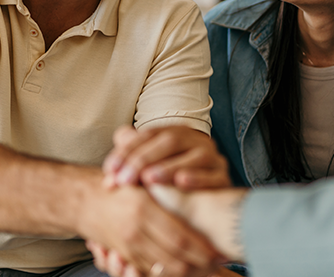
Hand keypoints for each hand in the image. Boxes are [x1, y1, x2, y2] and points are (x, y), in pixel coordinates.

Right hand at [79, 181, 224, 276]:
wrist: (83, 200)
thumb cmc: (119, 185)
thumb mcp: (144, 182)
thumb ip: (168, 194)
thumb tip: (202, 205)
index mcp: (143, 210)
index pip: (181, 238)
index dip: (203, 248)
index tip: (220, 251)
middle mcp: (135, 232)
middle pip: (176, 259)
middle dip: (200, 265)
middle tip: (220, 263)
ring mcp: (128, 247)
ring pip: (165, 269)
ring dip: (188, 271)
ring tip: (208, 268)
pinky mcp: (124, 256)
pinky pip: (151, 271)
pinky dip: (170, 272)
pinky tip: (185, 267)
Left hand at [102, 125, 229, 189]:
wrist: (207, 200)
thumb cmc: (169, 181)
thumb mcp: (149, 166)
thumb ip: (132, 152)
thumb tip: (117, 147)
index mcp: (175, 133)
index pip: (148, 135)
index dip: (127, 151)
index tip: (110, 170)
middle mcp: (195, 141)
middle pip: (169, 141)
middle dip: (143, 160)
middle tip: (124, 179)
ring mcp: (212, 158)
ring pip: (193, 157)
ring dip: (169, 167)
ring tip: (149, 179)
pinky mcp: (224, 178)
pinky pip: (214, 176)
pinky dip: (197, 179)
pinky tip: (181, 182)